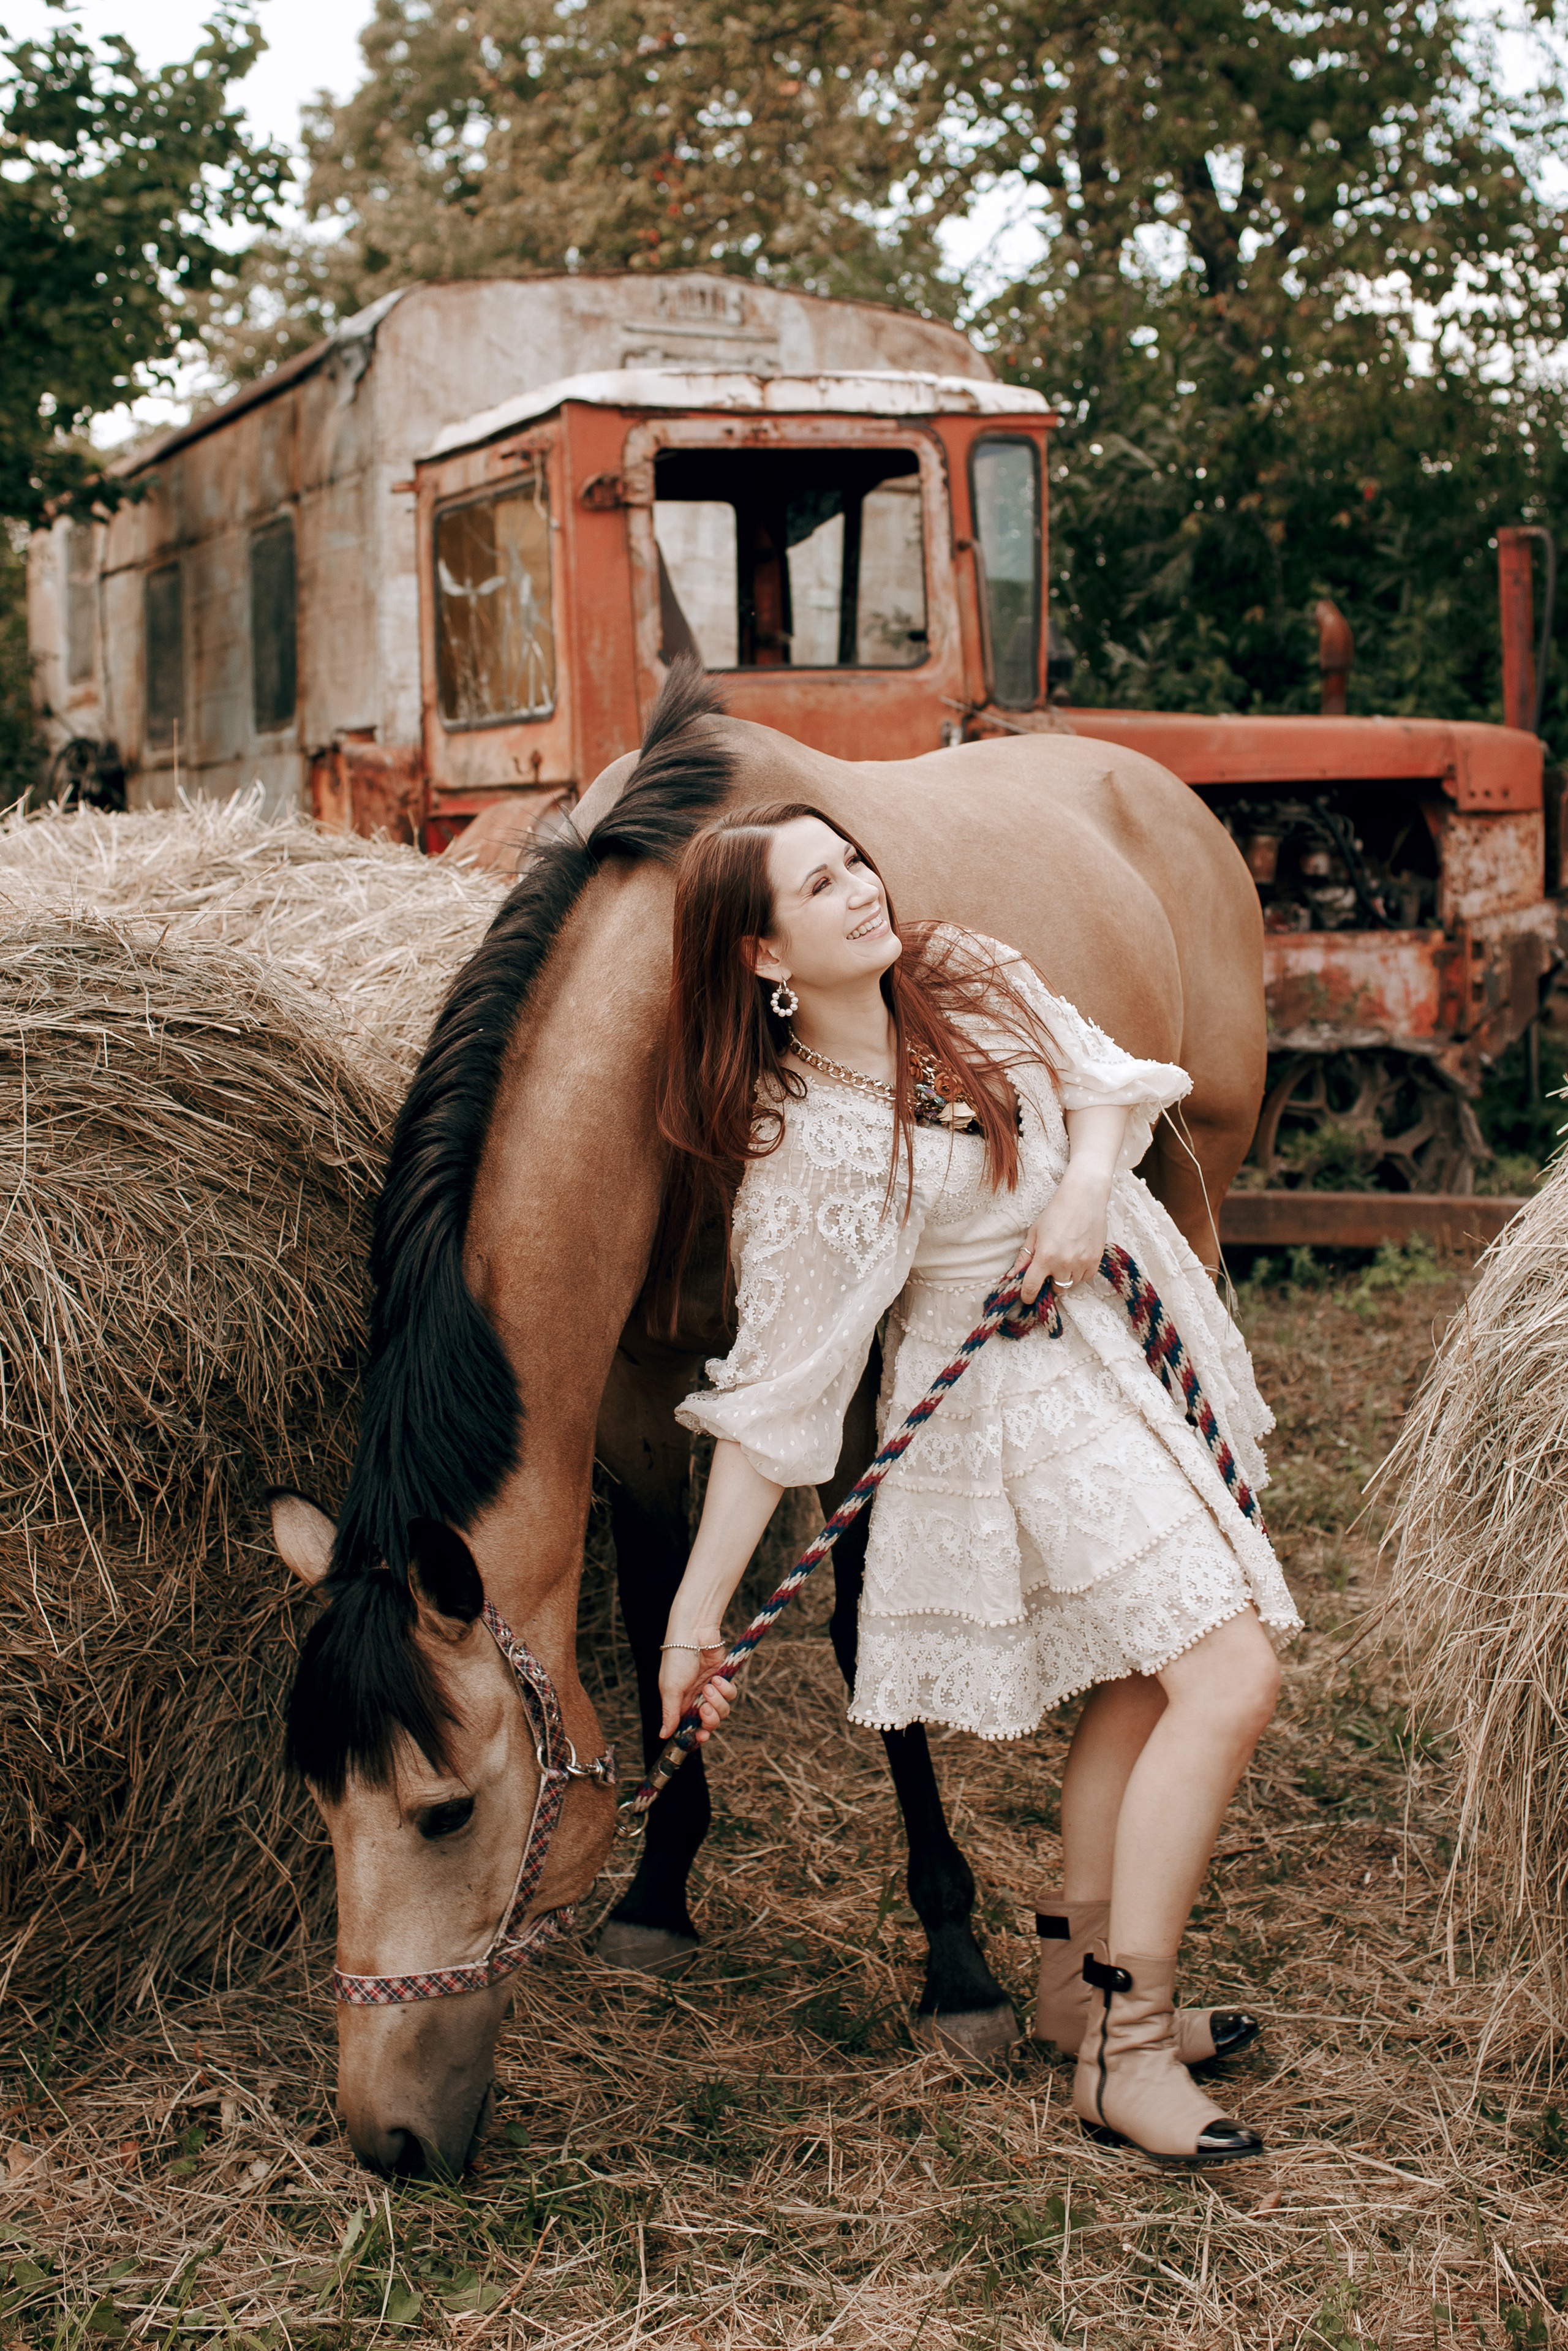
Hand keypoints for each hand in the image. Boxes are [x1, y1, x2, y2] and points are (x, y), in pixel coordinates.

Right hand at [657, 1642, 735, 1742]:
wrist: (693, 1633)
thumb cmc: (677, 1659)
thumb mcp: (670, 1689)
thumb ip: (670, 1714)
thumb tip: (663, 1736)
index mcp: (679, 1704)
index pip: (690, 1728)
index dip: (697, 1736)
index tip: (701, 1737)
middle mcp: (695, 1699)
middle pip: (709, 1723)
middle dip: (709, 1720)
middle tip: (705, 1709)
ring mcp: (710, 1690)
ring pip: (722, 1710)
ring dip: (717, 1702)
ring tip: (709, 1686)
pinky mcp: (723, 1679)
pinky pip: (731, 1694)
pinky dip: (725, 1689)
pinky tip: (717, 1678)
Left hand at [1011, 1164, 1109, 1302]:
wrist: (1084, 1198)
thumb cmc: (1056, 1212)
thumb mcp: (1034, 1233)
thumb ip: (1024, 1257)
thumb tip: (1012, 1276)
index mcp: (1045, 1257)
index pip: (1032, 1288)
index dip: (1027, 1296)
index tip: (1027, 1297)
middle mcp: (1063, 1263)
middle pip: (1055, 1289)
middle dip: (1050, 1281)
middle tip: (1050, 1266)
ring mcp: (1082, 1263)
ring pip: (1071, 1284)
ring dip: (1065, 1276)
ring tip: (1064, 1257)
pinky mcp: (1096, 1261)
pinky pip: (1085, 1278)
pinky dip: (1080, 1272)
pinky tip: (1077, 1257)